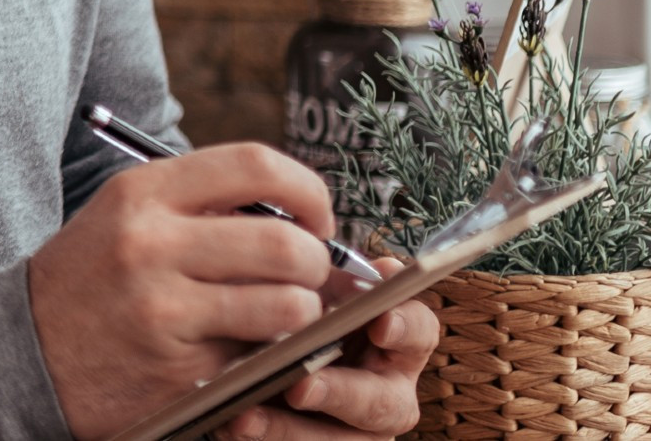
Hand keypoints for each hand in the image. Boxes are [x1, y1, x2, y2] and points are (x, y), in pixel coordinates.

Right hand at [27, 144, 343, 439]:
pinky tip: (242, 347)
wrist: (19, 352)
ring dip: (302, 315)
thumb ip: (202, 205)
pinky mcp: (179, 370)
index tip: (316, 217)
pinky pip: (261, 355)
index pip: (257, 165)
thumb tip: (301, 214)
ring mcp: (165, 311)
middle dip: (316, 263)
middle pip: (286, 242)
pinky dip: (268, 354)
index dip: (308, 190)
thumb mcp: (126, 217)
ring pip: (289, 306)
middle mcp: (151, 245)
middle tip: (307, 275)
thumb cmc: (89, 279)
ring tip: (281, 315)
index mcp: (142, 193)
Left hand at [217, 257, 434, 439]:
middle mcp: (386, 391)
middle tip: (302, 385)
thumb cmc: (290, 310)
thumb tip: (321, 230)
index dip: (405, 326)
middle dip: (340, 393)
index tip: (380, 322)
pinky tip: (231, 421)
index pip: (419, 331)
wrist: (248, 354)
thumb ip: (318, 265)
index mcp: (394, 341)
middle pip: (380, 401)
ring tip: (246, 415)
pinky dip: (264, 437)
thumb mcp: (305, 285)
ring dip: (290, 430)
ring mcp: (357, 431)